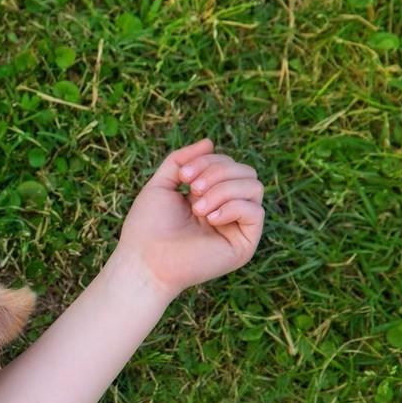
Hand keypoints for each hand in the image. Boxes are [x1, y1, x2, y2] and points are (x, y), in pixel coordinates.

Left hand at [117, 138, 264, 299]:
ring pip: (254, 187)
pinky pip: (256, 211)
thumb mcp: (161, 184)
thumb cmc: (148, 227)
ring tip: (198, 207)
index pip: (228, 164)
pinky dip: (233, 207)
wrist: (145, 260)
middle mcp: (226, 210)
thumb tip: (209, 141)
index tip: (183, 176)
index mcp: (209, 196)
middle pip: (245, 171)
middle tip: (192, 190)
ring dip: (224, 189)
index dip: (209, 161)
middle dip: (218, 172)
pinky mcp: (244, 244)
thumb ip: (181, 160)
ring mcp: (236, 227)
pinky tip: (210, 219)